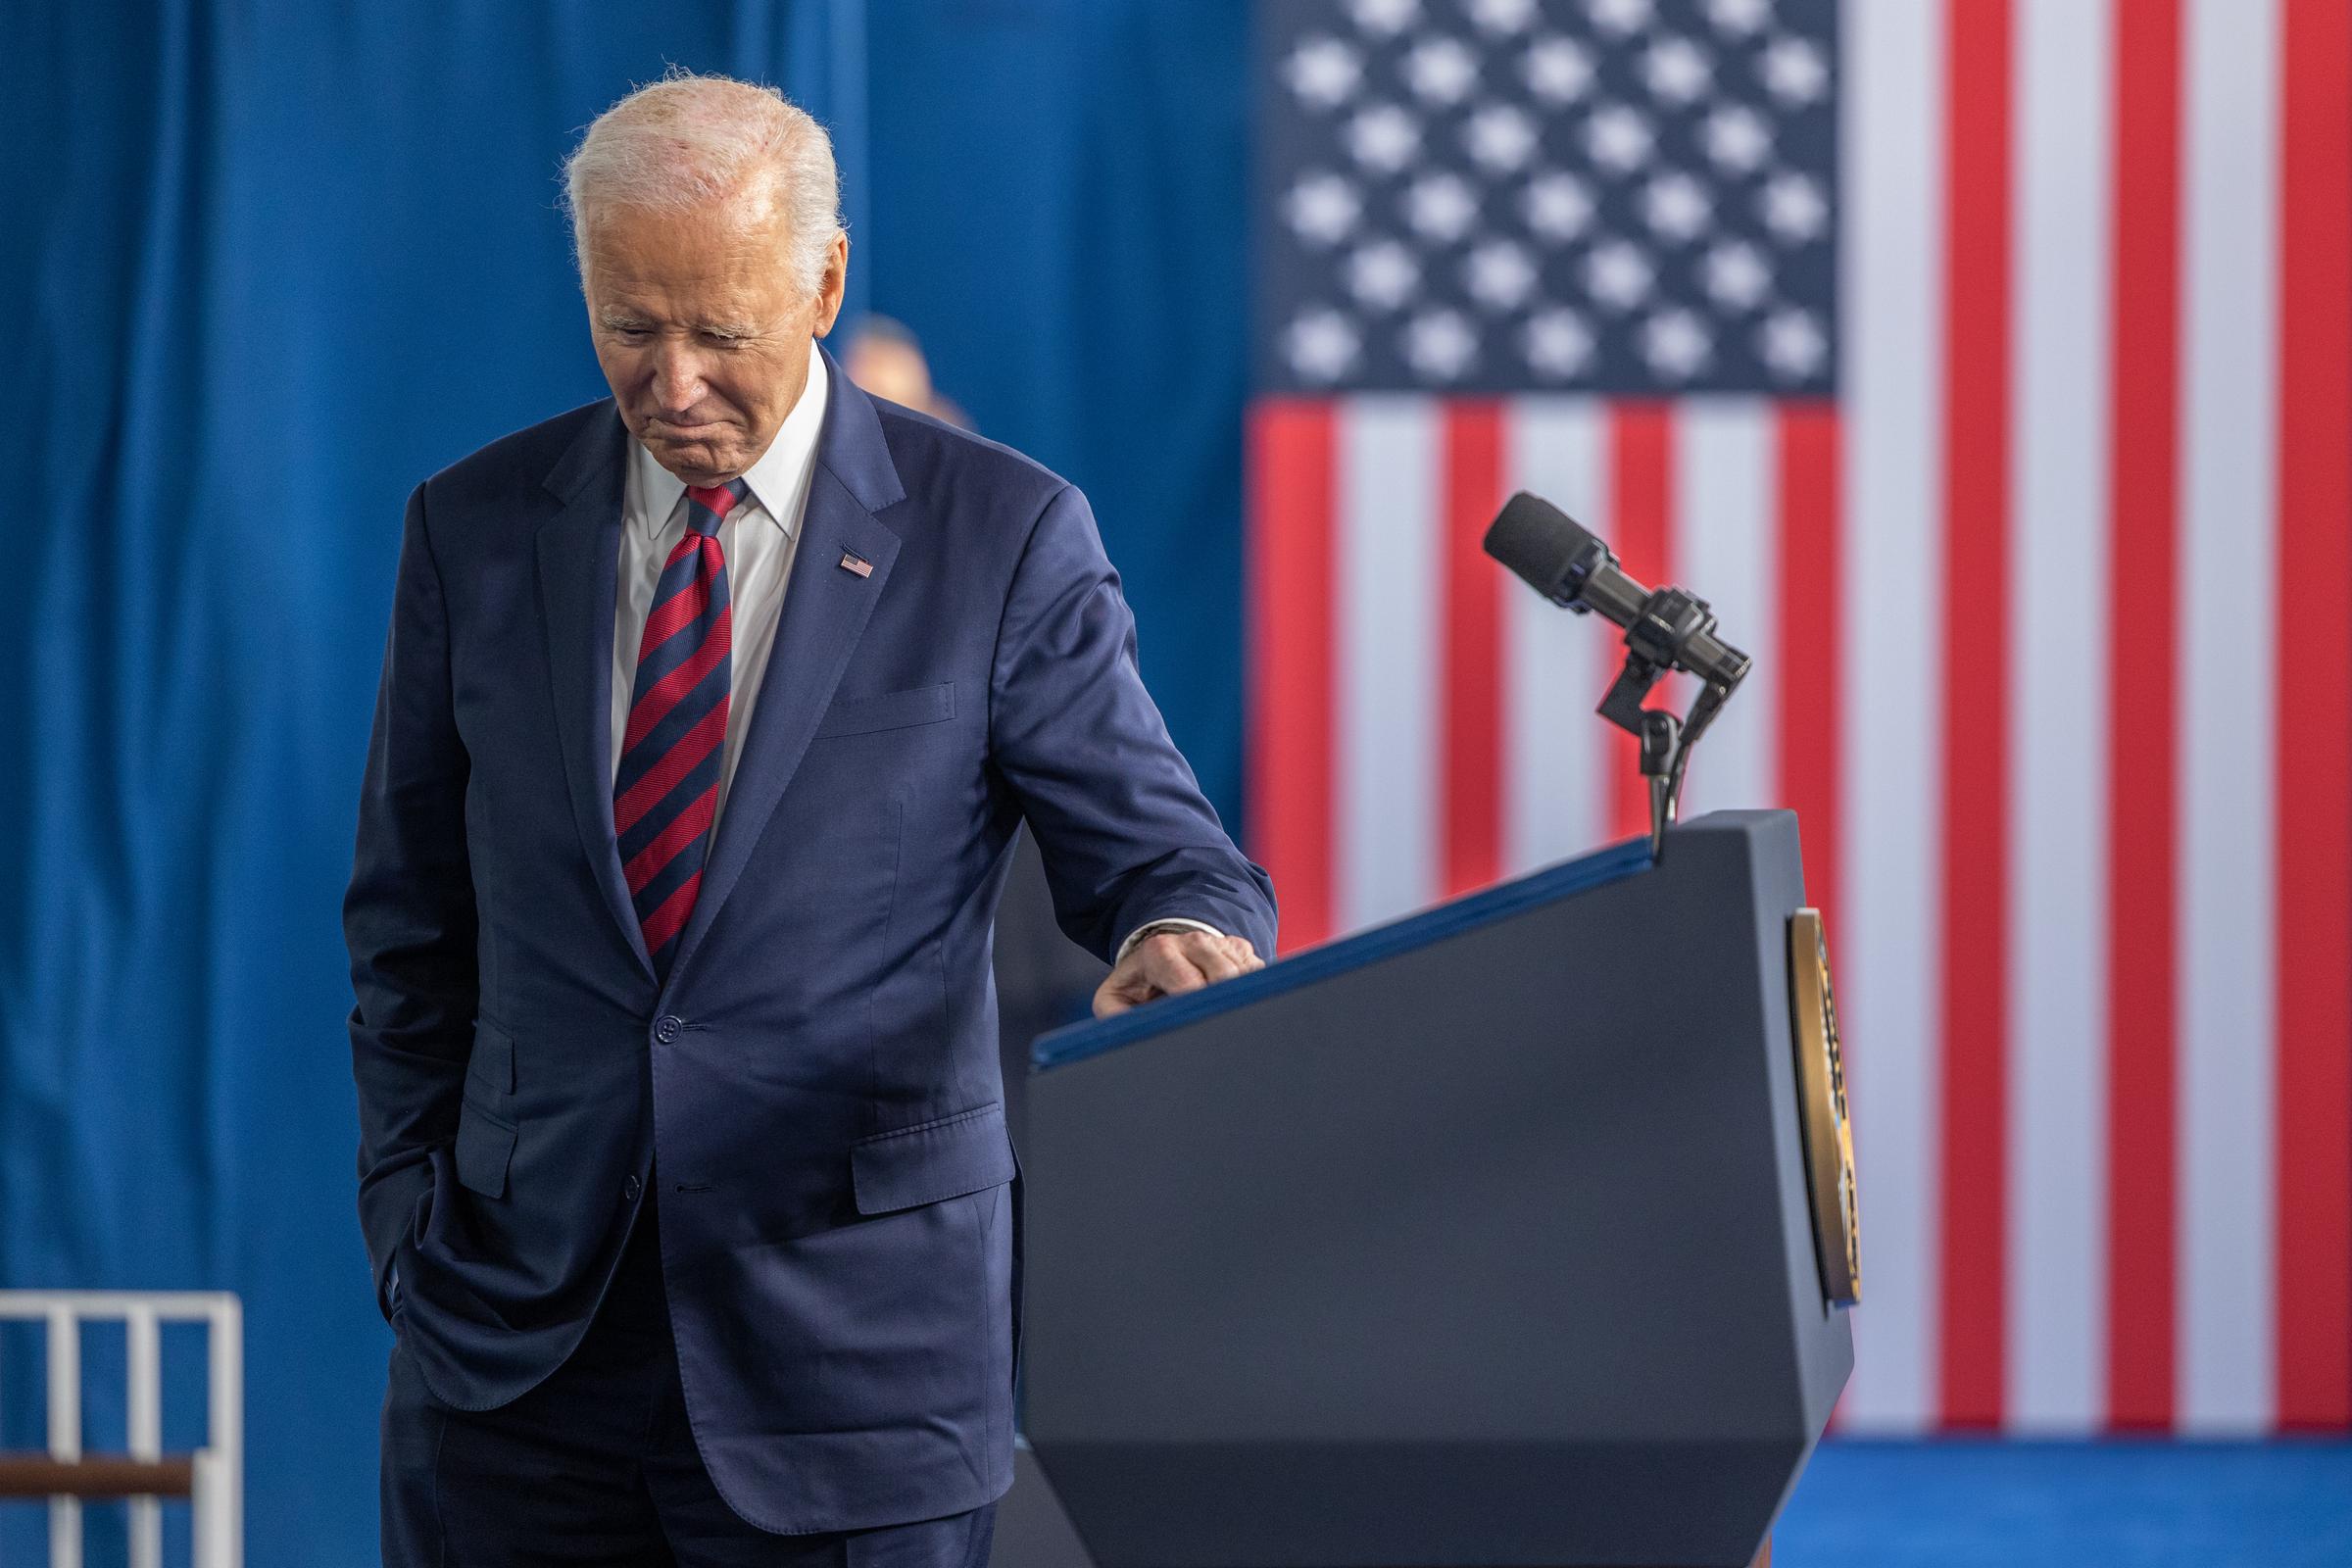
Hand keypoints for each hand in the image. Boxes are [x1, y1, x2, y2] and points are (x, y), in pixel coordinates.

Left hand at [1093, 930, 1264, 1017]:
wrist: (1158, 952)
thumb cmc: (1138, 985)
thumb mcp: (1115, 999)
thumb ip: (1116, 1016)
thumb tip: (1131, 1035)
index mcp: (1159, 951)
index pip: (1188, 982)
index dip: (1196, 1005)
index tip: (1199, 1027)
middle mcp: (1193, 941)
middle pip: (1224, 975)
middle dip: (1223, 1003)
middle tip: (1219, 1031)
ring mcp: (1220, 942)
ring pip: (1245, 973)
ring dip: (1238, 998)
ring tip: (1224, 1019)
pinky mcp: (1241, 949)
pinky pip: (1258, 972)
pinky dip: (1251, 991)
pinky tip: (1234, 1003)